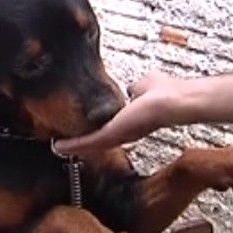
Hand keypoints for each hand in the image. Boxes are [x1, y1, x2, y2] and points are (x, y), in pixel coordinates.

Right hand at [55, 72, 184, 155]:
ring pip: (91, 143)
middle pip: (99, 139)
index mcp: (133, 120)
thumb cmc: (166, 93)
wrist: (173, 104)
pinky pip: (88, 142)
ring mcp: (118, 136)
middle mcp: (125, 132)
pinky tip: (59, 146)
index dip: (100, 126)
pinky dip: (73, 145)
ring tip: (59, 147)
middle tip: (67, 144)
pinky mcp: (111, 136)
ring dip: (75, 146)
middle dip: (82, 142)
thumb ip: (137, 88)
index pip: (112, 127)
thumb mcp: (146, 85)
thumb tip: (132, 88)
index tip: (88, 127)